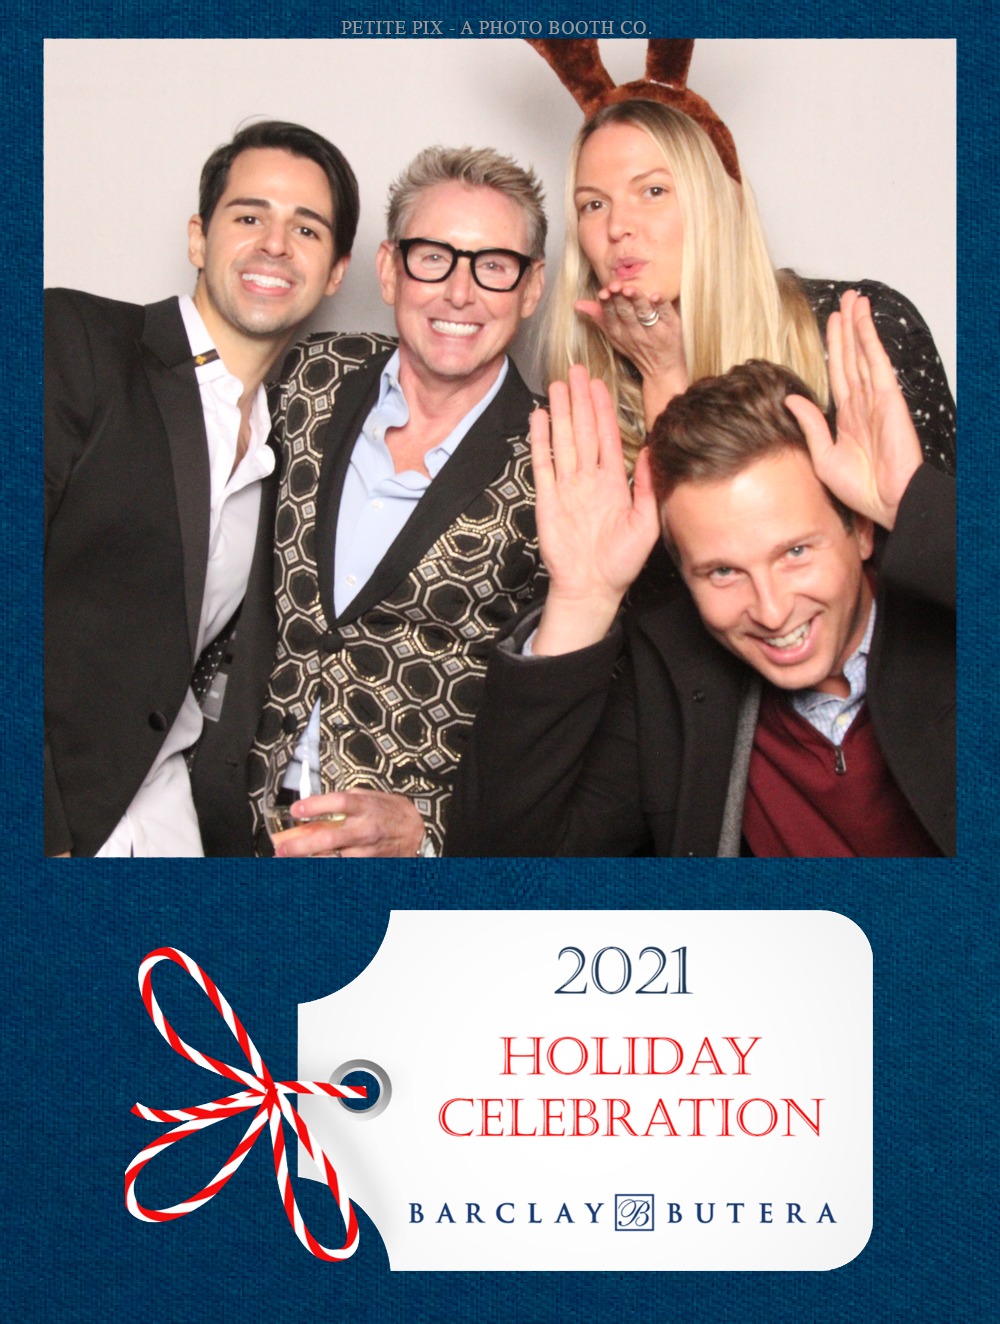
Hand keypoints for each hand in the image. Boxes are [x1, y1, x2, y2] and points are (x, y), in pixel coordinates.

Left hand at [272, 789, 425, 857]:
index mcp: (366, 806)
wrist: (417, 832)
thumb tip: (315, 805)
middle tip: (281, 849)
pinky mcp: (370, 865)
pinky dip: (326, 868)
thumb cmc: (390, 812)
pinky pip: (343, 869)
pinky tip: (311, 867)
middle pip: (330, 838)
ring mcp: (368, 851)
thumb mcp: (370, 796)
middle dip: (302, 846)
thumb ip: (345, 801)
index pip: (339, 803)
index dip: (316, 806)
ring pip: (334, 860)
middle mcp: (366, 830)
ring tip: (289, 860)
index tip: (296, 810)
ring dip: (309, 862)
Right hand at [531, 365, 660, 654]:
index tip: (599, 383)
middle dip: (580, 400)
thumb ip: (648, 487)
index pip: (608, 437)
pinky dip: (540, 440)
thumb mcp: (646, 523)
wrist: (591, 588)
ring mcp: (566, 488)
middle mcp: (589, 480)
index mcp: (614, 483)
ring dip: (560, 412)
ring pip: (563, 441)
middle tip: (576, 370)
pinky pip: (542, 464)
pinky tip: (539, 418)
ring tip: (557, 384)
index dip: (603, 409)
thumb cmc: (621, 562)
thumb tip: (654, 450)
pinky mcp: (546, 500)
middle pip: (584, 431)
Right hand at [576, 284, 686, 425]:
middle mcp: (636, 332)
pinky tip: (655, 295)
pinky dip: (661, 304)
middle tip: (615, 286)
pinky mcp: (672, 327)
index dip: (607, 304)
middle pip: (625, 312)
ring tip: (629, 289)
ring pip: (644, 312)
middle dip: (619, 298)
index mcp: (620, 333)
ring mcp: (654, 330)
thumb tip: (578, 303)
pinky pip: (666, 314)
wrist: (663, 371)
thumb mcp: (614, 336)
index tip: (603, 293)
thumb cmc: (637, 349)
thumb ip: (598, 317)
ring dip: (636, 299)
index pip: (610, 316)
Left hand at [785, 290, 921, 530]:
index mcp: (847, 417)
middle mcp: (862, 403)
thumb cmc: (860, 489)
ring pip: (862, 352)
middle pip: (851, 356)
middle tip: (844, 300)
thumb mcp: (823, 457)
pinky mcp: (888, 398)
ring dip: (857, 324)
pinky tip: (862, 319)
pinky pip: (874, 361)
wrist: (887, 502)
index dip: (834, 347)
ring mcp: (876, 398)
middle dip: (846, 328)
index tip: (831, 324)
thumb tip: (792, 399)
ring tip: (853, 299)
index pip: (838, 373)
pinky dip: (868, 338)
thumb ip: (811, 426)